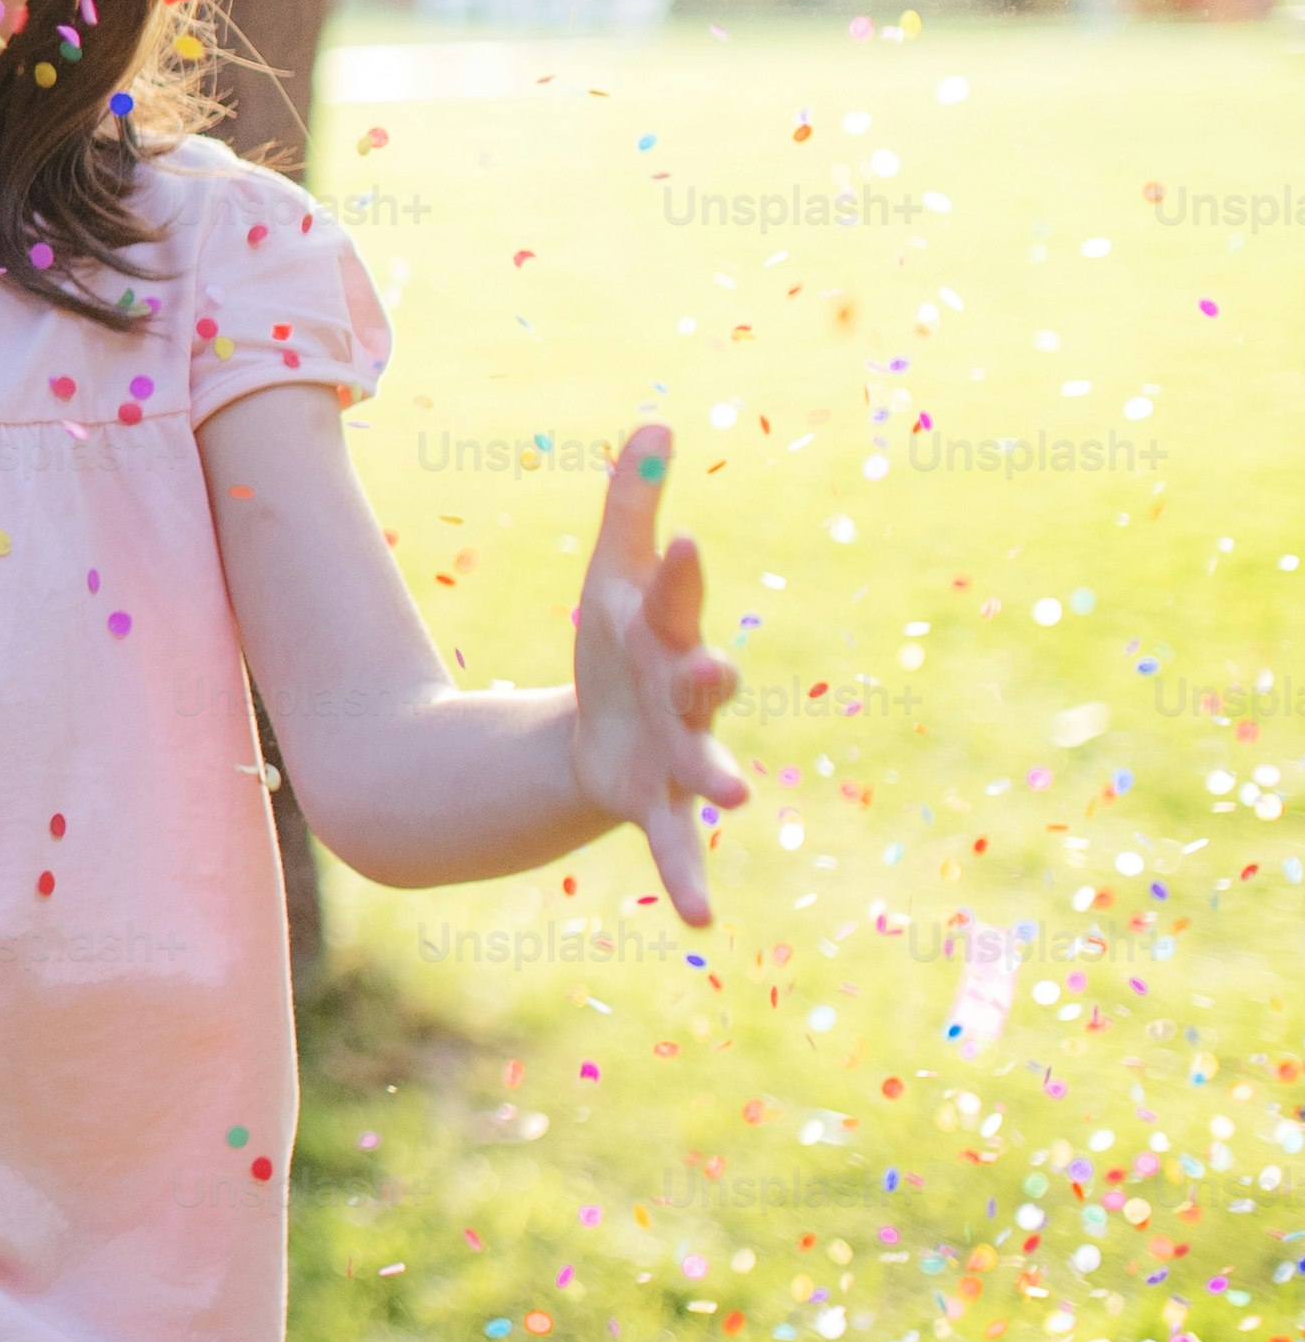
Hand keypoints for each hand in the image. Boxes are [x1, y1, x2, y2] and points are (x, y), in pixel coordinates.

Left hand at [568, 428, 747, 928]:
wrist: (606, 731)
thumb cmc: (619, 646)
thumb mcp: (615, 577)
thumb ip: (632, 506)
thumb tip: (656, 419)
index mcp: (671, 636)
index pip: (677, 598)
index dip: (682, 574)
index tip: (686, 542)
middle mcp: (686, 698)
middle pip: (700, 683)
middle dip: (705, 677)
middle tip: (711, 670)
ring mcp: (679, 756)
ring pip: (703, 765)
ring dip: (715, 775)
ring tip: (736, 794)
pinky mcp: (655, 806)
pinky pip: (675, 847)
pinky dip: (688, 880)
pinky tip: (698, 922)